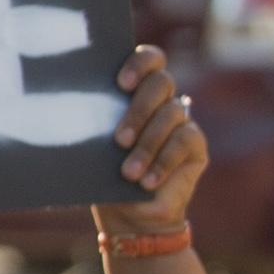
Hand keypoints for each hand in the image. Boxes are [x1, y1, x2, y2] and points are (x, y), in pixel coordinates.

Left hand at [92, 44, 203, 242]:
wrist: (128, 214)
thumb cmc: (103, 174)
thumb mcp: (94, 147)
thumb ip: (96, 123)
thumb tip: (77, 107)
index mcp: (135, 90)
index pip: (148, 59)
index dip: (139, 64)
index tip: (121, 84)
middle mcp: (161, 99)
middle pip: (161, 82)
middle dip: (139, 109)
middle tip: (119, 140)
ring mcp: (181, 120)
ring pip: (171, 114)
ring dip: (148, 144)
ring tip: (128, 173)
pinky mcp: (196, 145)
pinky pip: (184, 141)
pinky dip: (163, 162)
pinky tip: (147, 182)